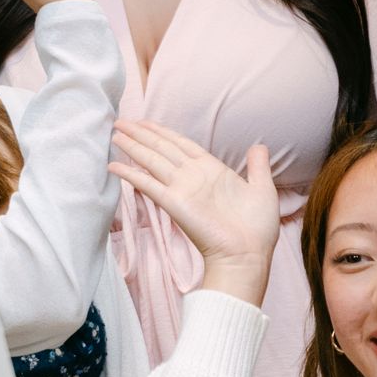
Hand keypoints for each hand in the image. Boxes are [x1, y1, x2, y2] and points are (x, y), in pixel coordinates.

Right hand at [112, 123, 280, 302]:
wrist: (248, 254)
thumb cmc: (257, 228)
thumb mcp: (262, 189)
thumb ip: (257, 166)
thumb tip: (259, 146)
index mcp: (212, 169)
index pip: (182, 144)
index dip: (162, 132)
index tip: (145, 122)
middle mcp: (193, 176)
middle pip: (162, 148)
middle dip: (141, 134)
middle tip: (120, 122)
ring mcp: (182, 189)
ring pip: (152, 160)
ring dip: (133, 146)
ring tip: (115, 133)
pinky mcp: (174, 203)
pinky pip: (148, 184)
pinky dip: (131, 174)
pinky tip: (114, 165)